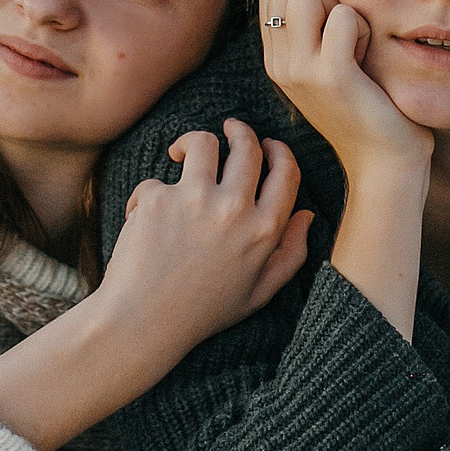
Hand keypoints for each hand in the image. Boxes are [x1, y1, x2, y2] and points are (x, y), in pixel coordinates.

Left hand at [105, 119, 312, 351]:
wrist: (143, 322)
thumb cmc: (201, 312)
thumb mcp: (259, 293)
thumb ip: (291, 254)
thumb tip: (306, 215)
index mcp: (264, 231)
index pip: (287, 172)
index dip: (280, 151)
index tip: (269, 145)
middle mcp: (234, 209)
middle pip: (247, 146)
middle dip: (240, 130)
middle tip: (229, 128)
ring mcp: (194, 199)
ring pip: (202, 143)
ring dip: (192, 142)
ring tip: (182, 153)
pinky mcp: (158, 197)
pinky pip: (156, 179)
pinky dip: (149, 196)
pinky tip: (143, 220)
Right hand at [257, 0, 431, 183]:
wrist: (383, 161)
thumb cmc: (366, 106)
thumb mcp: (326, 66)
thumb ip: (311, 30)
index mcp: (275, 60)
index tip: (329, 30)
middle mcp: (280, 64)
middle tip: (343, 37)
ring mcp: (301, 70)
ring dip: (341, 10)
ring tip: (354, 47)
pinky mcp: (333, 75)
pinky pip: (344, 15)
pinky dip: (363, 28)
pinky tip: (366, 59)